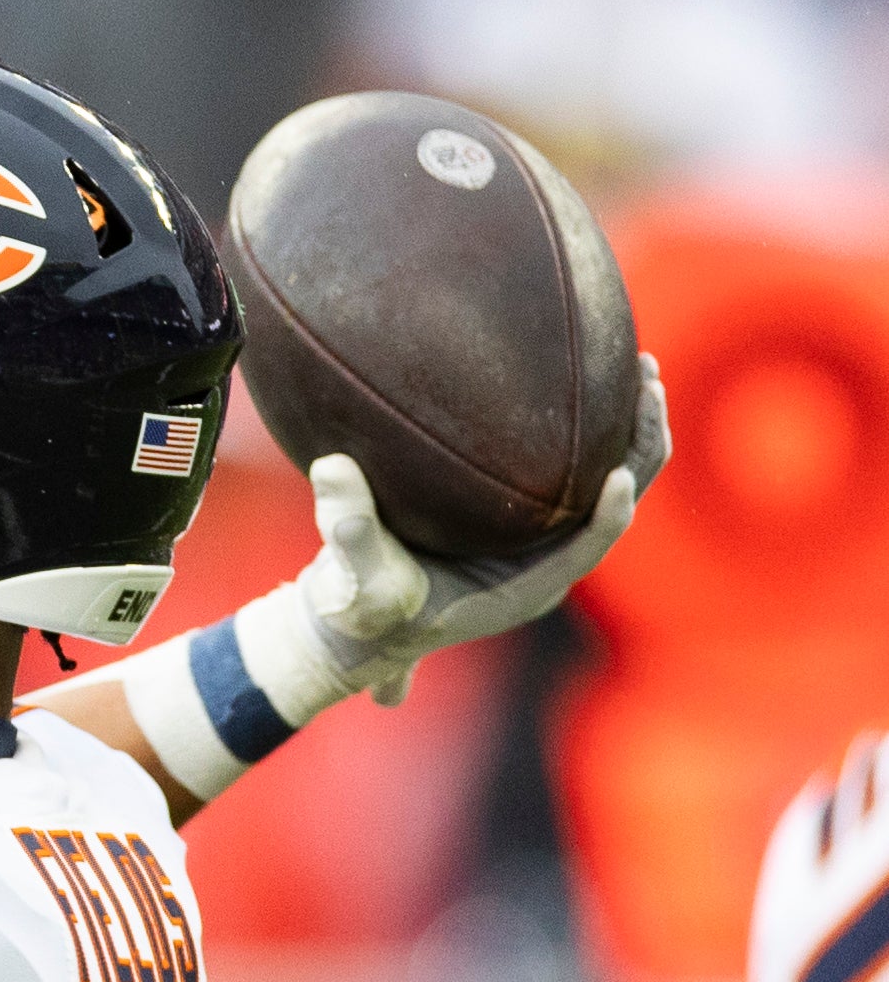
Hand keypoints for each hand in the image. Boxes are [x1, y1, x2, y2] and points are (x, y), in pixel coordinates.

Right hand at [295, 353, 668, 703]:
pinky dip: (588, 426)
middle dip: (640, 445)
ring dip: (627, 427)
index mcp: (523, 589)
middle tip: (650, 383)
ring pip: (605, 477)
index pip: (586, 549)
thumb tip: (332, 467)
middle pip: (616, 500)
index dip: (610, 514)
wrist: (355, 613)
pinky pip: (572, 466)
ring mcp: (538, 534)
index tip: (623, 474)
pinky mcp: (520, 512)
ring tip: (641, 367)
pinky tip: (583, 376)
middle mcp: (545, 559)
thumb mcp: (353, 580)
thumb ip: (348, 531)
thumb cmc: (360, 606)